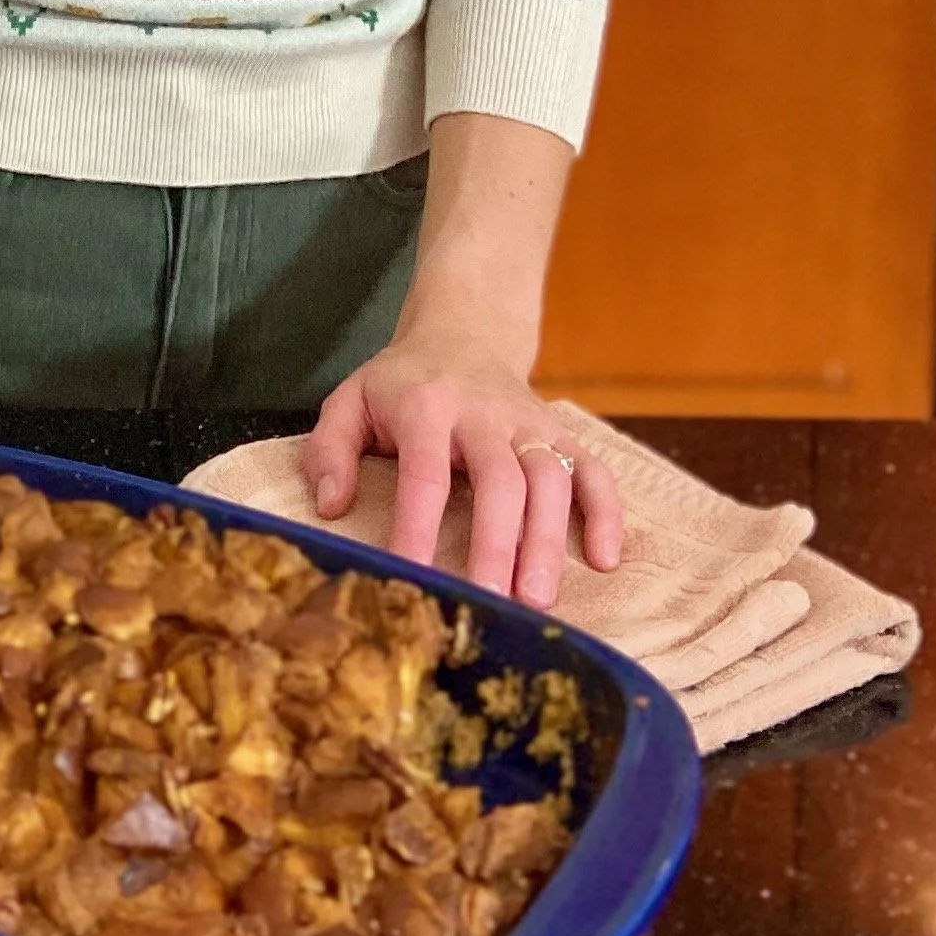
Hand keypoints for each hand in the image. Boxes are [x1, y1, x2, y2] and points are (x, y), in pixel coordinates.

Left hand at [305, 325, 623, 610]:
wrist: (462, 332)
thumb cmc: (400, 385)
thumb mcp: (350, 401)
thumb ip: (329, 450)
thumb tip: (331, 506)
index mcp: (426, 406)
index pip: (424, 471)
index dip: (418, 525)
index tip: (414, 575)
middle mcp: (484, 414)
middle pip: (501, 479)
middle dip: (498, 544)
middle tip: (495, 602)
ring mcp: (529, 424)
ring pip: (551, 479)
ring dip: (549, 540)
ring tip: (538, 599)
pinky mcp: (562, 434)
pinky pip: (595, 470)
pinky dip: (607, 513)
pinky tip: (605, 560)